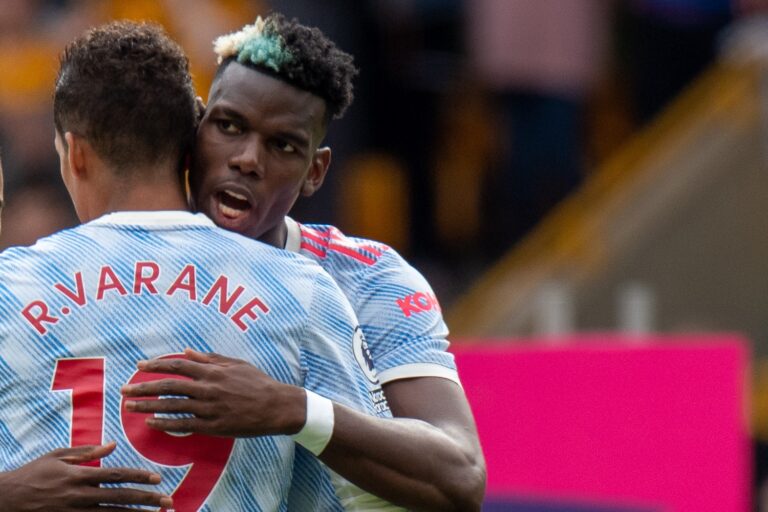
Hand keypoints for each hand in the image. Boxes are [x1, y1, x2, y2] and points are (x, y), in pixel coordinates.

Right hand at [0, 442, 171, 510]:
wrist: (7, 499)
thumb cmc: (33, 474)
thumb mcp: (57, 456)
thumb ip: (86, 452)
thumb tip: (113, 445)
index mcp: (79, 475)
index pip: (116, 475)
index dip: (139, 476)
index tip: (158, 478)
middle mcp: (80, 495)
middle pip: (120, 497)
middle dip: (146, 499)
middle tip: (168, 501)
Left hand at [121, 349, 305, 436]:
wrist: (276, 406)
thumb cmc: (257, 382)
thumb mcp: (235, 364)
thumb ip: (209, 358)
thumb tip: (186, 351)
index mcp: (212, 371)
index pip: (177, 365)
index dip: (156, 365)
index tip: (139, 367)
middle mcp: (208, 388)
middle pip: (168, 386)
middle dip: (143, 387)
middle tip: (124, 390)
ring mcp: (209, 408)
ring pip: (172, 406)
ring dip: (148, 407)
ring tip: (129, 408)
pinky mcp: (213, 426)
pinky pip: (184, 425)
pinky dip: (165, 424)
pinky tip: (151, 424)